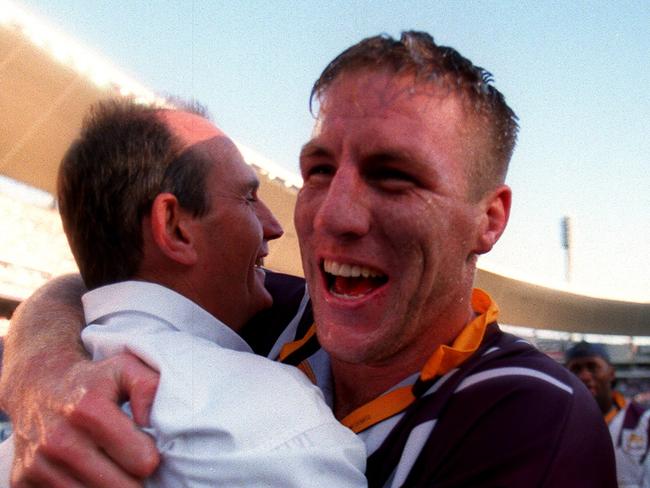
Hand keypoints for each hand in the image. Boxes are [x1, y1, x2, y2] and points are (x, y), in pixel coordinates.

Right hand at [9, 353, 159, 486]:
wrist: (37, 386)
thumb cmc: (92, 381)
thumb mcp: (126, 368)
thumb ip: (150, 388)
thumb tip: (152, 422)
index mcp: (90, 410)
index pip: (142, 462)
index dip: (150, 456)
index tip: (145, 446)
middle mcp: (60, 440)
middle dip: (133, 476)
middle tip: (129, 459)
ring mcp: (39, 464)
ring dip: (109, 485)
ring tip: (109, 464)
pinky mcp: (24, 480)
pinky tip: (88, 472)